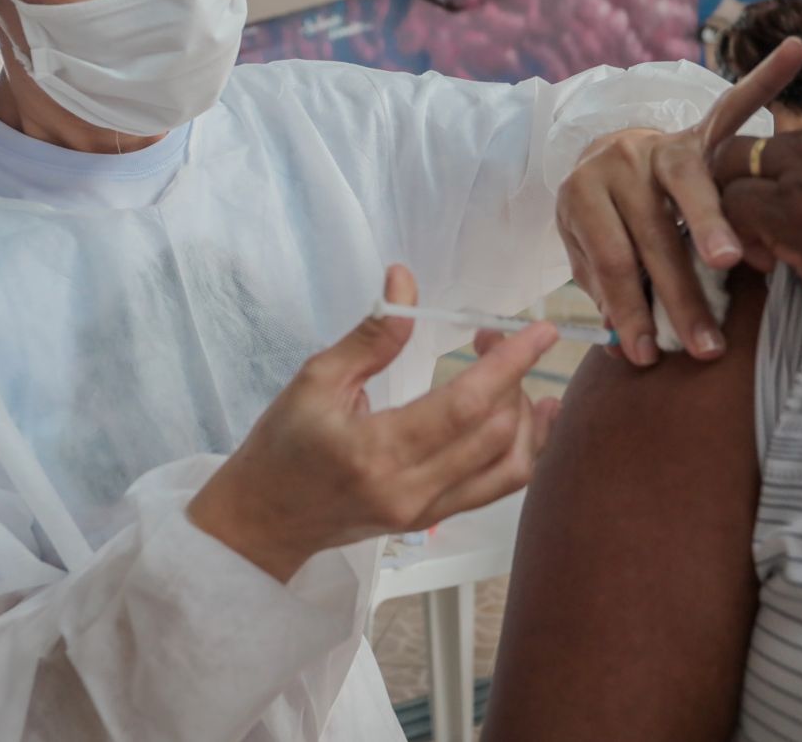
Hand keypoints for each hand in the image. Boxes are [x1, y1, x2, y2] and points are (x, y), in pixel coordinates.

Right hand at [189, 265, 560, 581]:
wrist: (263, 521)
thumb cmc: (281, 445)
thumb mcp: (316, 379)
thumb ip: (372, 335)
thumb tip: (405, 280)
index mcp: (376, 451)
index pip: (463, 406)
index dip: (509, 365)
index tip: (539, 331)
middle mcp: (410, 490)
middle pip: (496, 434)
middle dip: (513, 378)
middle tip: (493, 335)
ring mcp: (426, 513)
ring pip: (510, 469)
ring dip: (526, 418)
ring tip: (515, 378)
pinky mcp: (432, 521)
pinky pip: (496, 488)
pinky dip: (521, 450)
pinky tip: (527, 418)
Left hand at [557, 40, 801, 366]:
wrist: (602, 163)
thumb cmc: (602, 221)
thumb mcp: (586, 250)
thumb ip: (605, 287)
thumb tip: (630, 345)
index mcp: (584, 192)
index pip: (612, 257)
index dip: (629, 306)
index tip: (647, 354)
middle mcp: (622, 161)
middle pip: (654, 233)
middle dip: (679, 295)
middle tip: (704, 344)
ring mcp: (663, 143)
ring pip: (694, 187)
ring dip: (716, 229)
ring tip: (737, 263)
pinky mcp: (698, 132)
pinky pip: (733, 107)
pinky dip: (763, 81)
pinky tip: (793, 54)